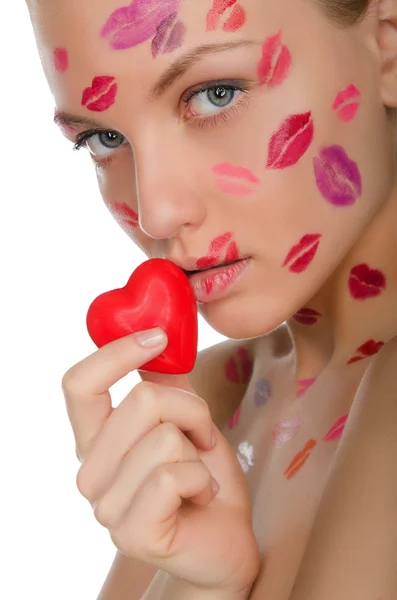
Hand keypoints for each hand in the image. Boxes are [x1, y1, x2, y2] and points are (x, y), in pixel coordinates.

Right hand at [62, 329, 259, 595]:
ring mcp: (107, 505)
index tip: (158, 336)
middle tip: (203, 433)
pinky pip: (174, 475)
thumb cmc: (203, 476)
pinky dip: (201, 479)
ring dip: (199, 448)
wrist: (225, 537)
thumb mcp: (187, 420)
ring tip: (200, 472)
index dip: (115, 352)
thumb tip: (158, 340)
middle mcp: (91, 470)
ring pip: (164, 437)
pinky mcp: (132, 532)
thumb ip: (167, 384)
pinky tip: (200, 496)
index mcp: (96, 439)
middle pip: (141, 400)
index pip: (79, 384)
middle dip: (191, 408)